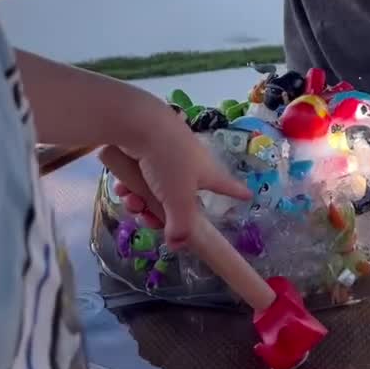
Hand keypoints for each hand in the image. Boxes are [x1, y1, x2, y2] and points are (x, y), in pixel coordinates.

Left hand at [100, 104, 246, 249]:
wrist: (139, 122)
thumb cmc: (169, 160)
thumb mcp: (178, 199)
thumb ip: (180, 226)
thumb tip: (178, 246)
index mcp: (207, 173)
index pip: (228, 186)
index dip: (237, 192)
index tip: (248, 195)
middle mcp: (190, 164)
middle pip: (181, 198)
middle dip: (163, 214)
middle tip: (149, 219)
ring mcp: (167, 155)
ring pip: (156, 189)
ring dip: (141, 201)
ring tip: (131, 202)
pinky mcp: (145, 148)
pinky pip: (139, 176)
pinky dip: (130, 185)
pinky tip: (121, 189)